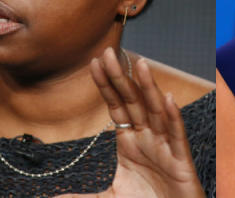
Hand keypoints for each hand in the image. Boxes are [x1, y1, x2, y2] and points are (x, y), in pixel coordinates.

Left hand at [57, 48, 204, 197]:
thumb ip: (82, 197)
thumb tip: (52, 197)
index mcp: (131, 143)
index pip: (116, 107)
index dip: (106, 85)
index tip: (93, 63)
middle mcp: (148, 139)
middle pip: (133, 102)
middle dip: (121, 77)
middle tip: (108, 51)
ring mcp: (166, 149)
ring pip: (157, 112)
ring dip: (149, 88)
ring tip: (141, 63)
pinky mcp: (181, 163)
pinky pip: (177, 137)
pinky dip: (173, 118)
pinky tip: (167, 98)